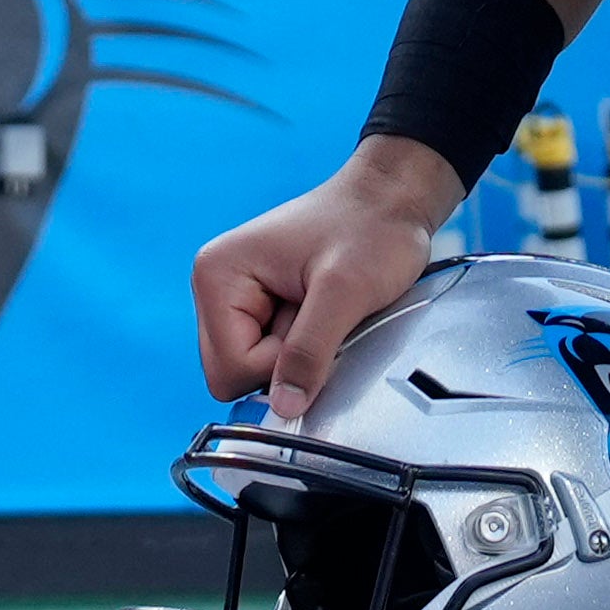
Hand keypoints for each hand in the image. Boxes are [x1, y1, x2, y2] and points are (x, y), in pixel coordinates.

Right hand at [192, 138, 460, 411]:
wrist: (393, 200)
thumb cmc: (372, 228)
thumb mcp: (346, 291)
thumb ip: (310, 351)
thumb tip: (282, 410)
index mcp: (217, 275)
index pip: (228, 369)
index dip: (279, 364)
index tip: (316, 323)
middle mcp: (216, 288)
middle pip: (233, 374)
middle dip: (285, 359)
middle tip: (322, 315)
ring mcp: (237, 299)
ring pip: (255, 369)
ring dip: (298, 352)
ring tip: (325, 309)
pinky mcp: (261, 308)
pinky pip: (273, 356)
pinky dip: (304, 345)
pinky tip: (324, 312)